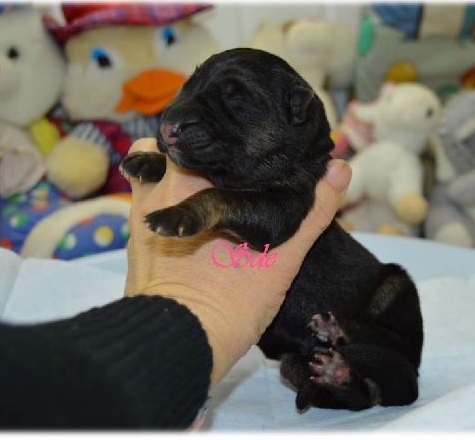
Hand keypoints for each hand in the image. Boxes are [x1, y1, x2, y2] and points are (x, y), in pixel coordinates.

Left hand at [124, 138, 350, 387]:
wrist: (182, 343)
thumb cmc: (231, 298)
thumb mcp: (281, 255)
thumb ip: (312, 210)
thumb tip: (341, 168)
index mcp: (192, 179)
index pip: (204, 131)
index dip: (227, 132)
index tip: (247, 138)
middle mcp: (158, 188)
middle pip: (176, 148)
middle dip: (202, 150)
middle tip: (232, 164)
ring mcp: (140, 214)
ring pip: (153, 172)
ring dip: (174, 172)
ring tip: (205, 186)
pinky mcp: (134, 240)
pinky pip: (144, 203)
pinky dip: (162, 201)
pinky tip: (188, 217)